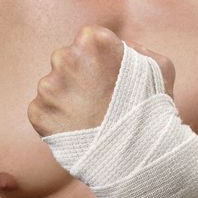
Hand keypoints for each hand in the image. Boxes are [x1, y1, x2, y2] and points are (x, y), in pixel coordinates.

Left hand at [28, 25, 174, 136]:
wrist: (136, 158)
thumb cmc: (153, 110)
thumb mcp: (160, 67)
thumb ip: (137, 49)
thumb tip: (121, 48)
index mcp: (93, 41)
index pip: (88, 40)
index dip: (100, 58)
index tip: (109, 77)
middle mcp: (65, 58)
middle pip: (67, 60)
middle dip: (80, 76)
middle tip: (99, 100)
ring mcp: (48, 87)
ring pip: (54, 87)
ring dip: (68, 99)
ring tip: (91, 119)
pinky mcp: (38, 113)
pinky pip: (44, 110)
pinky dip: (57, 120)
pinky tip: (79, 130)